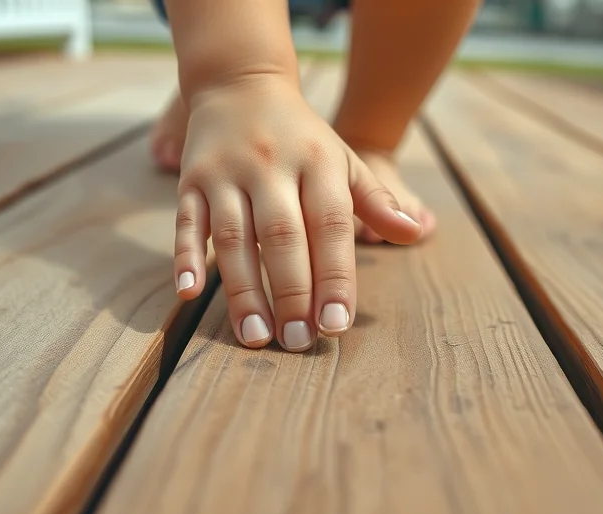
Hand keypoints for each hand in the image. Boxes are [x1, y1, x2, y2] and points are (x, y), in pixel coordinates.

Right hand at [172, 75, 421, 351]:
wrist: (241, 83)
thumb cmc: (304, 138)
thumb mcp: (345, 160)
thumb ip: (378, 200)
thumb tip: (416, 233)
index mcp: (318, 164)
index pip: (330, 227)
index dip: (334, 277)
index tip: (336, 325)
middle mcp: (272, 167)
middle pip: (282, 236)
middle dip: (291, 292)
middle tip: (297, 341)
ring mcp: (227, 173)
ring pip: (233, 237)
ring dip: (243, 289)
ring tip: (256, 335)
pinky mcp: (191, 180)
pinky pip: (186, 221)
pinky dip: (185, 256)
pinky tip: (189, 293)